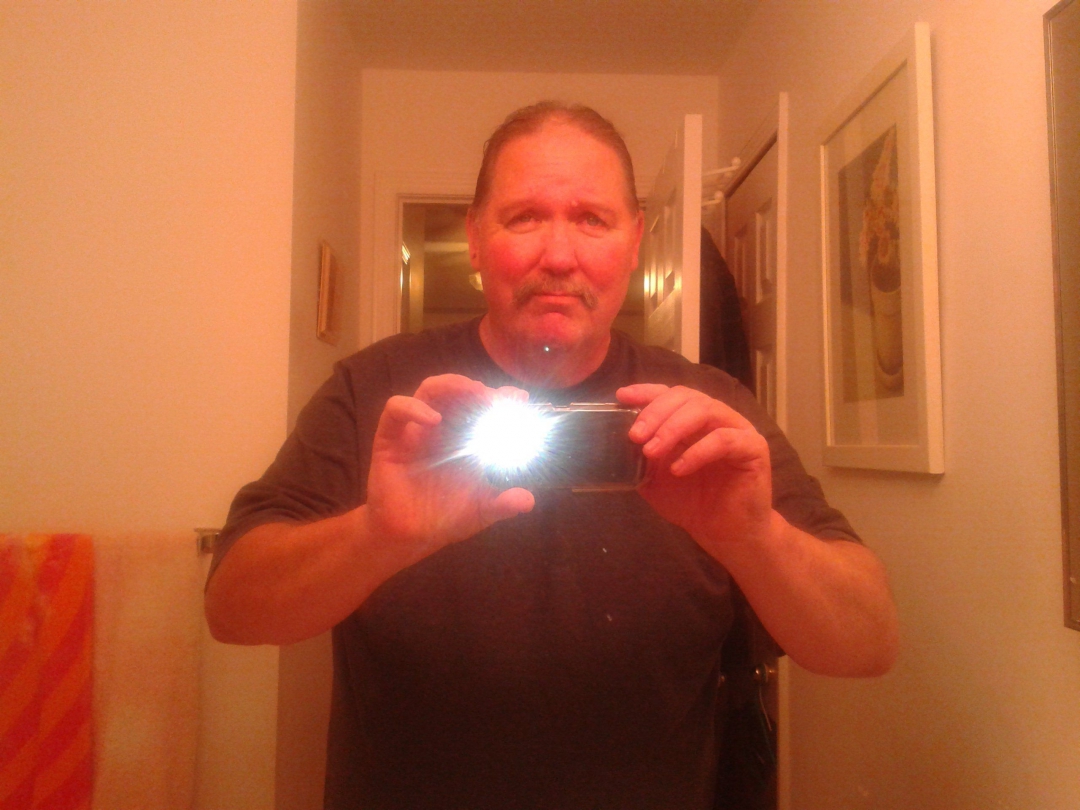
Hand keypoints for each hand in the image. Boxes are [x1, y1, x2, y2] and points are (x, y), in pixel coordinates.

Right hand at [365, 374, 534, 561]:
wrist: (411, 538)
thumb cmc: (446, 518)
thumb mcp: (482, 511)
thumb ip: (504, 504)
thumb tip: (529, 501)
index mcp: (467, 439)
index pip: (483, 407)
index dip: (501, 398)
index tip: (521, 399)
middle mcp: (443, 429)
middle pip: (460, 392)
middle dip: (480, 391)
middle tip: (498, 399)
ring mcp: (416, 431)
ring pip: (430, 390)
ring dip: (453, 385)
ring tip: (474, 392)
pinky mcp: (390, 439)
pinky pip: (395, 410)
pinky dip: (413, 407)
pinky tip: (434, 419)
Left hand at [616, 384, 773, 551]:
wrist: (725, 535)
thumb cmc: (692, 503)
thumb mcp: (655, 479)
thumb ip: (641, 457)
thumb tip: (618, 441)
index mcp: (694, 420)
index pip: (671, 394)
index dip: (647, 392)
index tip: (622, 397)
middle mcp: (717, 418)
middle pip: (687, 397)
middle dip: (656, 413)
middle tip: (635, 436)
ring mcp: (738, 430)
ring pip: (706, 410)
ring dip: (673, 428)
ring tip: (652, 451)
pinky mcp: (754, 448)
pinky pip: (724, 439)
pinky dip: (697, 451)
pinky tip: (678, 469)